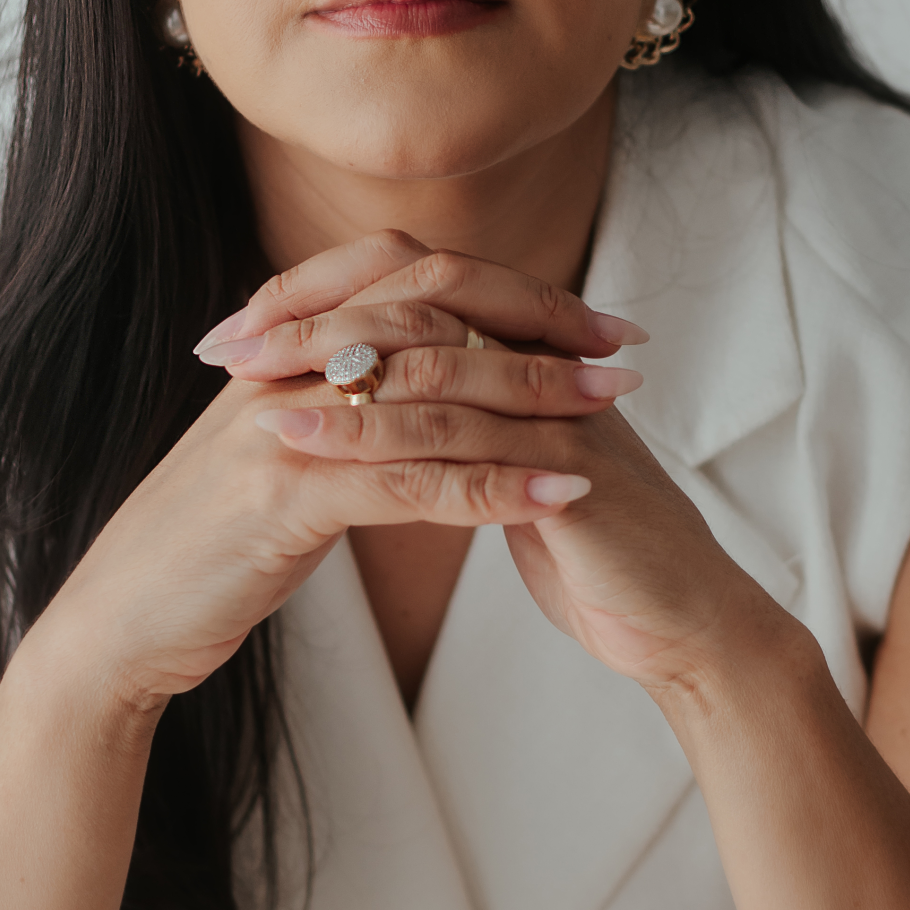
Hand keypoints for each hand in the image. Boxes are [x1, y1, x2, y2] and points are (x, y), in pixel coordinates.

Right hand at [26, 245, 610, 711]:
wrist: (116, 621)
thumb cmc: (205, 542)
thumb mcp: (273, 450)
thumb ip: (333, 402)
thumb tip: (416, 380)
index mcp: (281, 342)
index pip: (408, 278)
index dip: (503, 288)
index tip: (584, 318)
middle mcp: (281, 363)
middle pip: (430, 317)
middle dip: (535, 328)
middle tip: (620, 352)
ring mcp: (278, 423)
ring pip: (427, 389)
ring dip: (531, 399)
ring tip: (611, 412)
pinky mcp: (281, 495)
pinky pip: (408, 479)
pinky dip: (491, 484)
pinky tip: (556, 493)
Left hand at [202, 230, 794, 693]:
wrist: (680, 622)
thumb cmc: (595, 550)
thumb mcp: (519, 469)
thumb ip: (472, 424)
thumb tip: (393, 398)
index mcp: (527, 354)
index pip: (416, 288)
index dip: (329, 297)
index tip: (244, 321)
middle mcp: (543, 363)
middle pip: (416, 303)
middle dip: (313, 319)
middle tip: (229, 340)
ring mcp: (559, 408)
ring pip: (430, 369)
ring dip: (332, 376)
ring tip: (248, 388)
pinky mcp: (568, 467)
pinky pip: (457, 443)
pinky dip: (374, 441)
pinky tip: (312, 449)